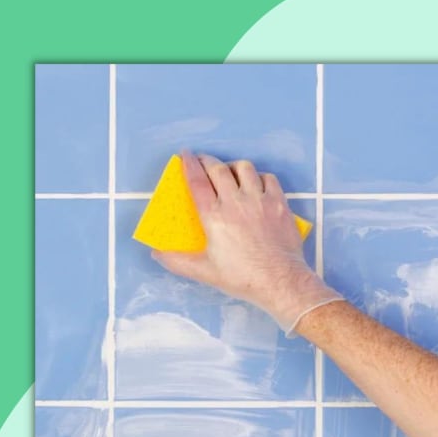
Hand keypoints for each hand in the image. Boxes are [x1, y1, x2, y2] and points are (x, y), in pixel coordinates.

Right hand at [152, 150, 341, 333]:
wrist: (280, 281)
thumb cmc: (244, 278)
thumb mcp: (205, 272)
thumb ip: (178, 261)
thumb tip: (157, 254)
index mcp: (214, 216)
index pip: (197, 181)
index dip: (189, 164)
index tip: (185, 155)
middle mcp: (236, 202)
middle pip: (218, 169)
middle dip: (208, 160)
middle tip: (204, 162)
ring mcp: (260, 200)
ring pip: (245, 168)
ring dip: (234, 167)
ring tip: (230, 173)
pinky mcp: (279, 203)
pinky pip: (269, 178)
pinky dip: (260, 177)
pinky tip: (256, 185)